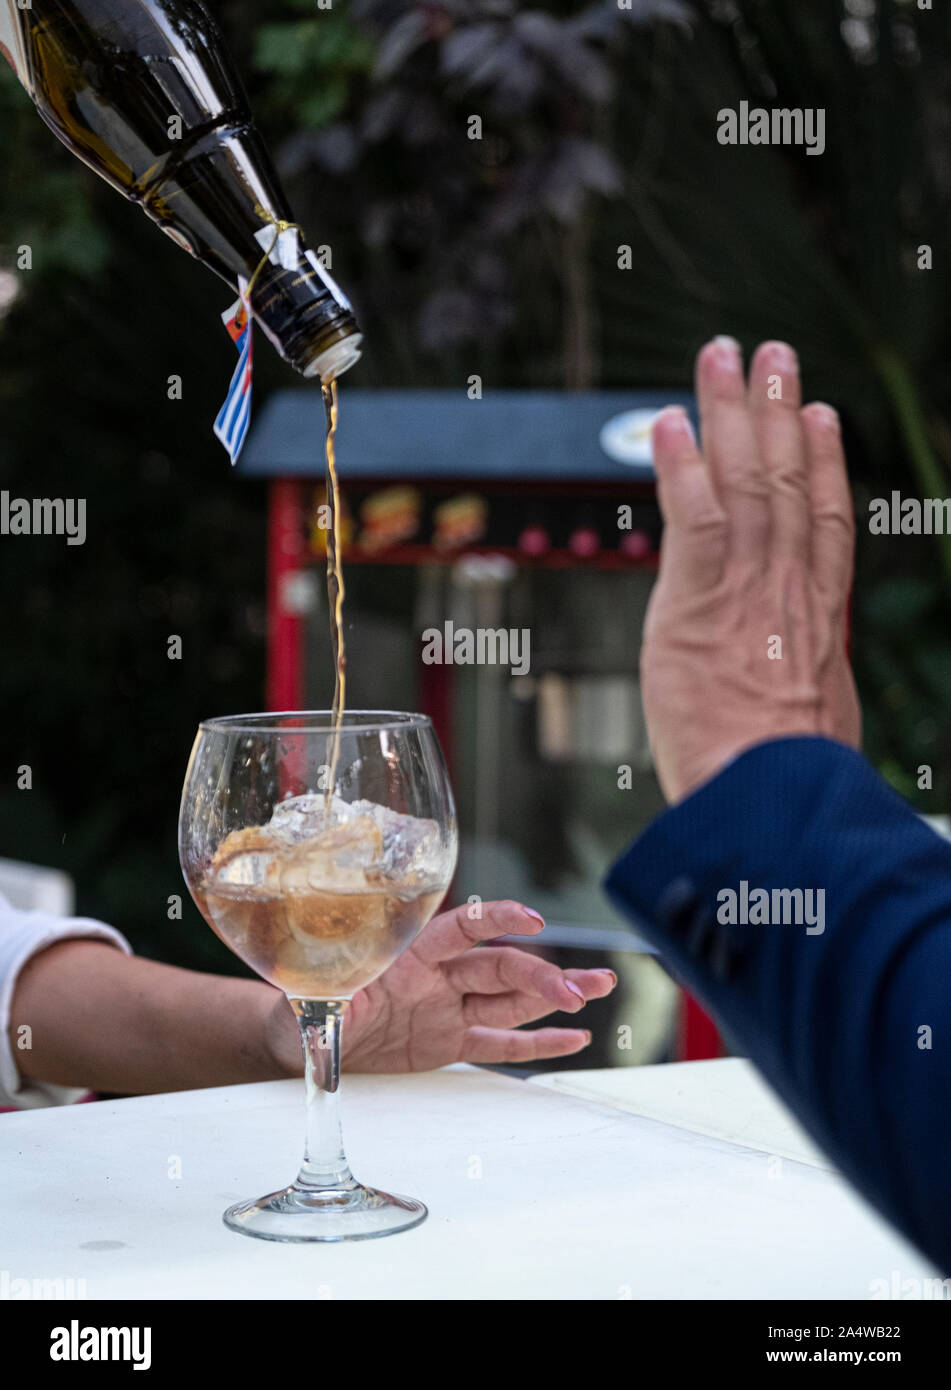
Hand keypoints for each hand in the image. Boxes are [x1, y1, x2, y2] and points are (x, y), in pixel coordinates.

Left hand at [265, 900, 615, 1073]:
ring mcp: (448, 1008)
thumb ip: (332, 1003)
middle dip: (542, 975)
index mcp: (409, 953)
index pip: (462, 927)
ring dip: (554, 995)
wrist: (301, 1038)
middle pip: (499, 967)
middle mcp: (437, 975)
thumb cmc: (304, 1005)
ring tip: (598, 991)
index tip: (532, 920)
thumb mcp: (312, 1002)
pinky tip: (573, 1038)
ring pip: (511, 998)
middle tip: (581, 989)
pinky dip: (536, 1042)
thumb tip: (332, 1008)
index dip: (497, 920)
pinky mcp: (449, 1043)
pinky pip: (499, 1041)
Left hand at [643, 336, 860, 804]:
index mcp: (818, 614)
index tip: (822, 416)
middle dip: (777, 409)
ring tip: (726, 356)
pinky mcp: (698, 597)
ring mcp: (747, 585)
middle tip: (772, 354)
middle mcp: (789, 585)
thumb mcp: (819, 718)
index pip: (824, 519)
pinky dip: (682, 464)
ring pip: (744, 478)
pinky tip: (672, 421)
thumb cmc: (786, 777)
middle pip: (786, 478)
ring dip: (733, 410)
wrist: (768, 797)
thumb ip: (804, 678)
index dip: (824, 460)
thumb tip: (798, 685)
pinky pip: (693, 514)